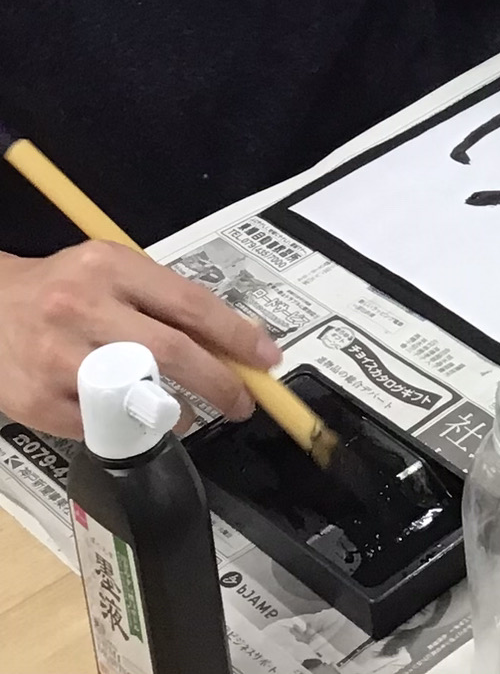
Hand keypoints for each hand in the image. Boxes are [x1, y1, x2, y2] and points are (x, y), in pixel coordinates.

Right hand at [0, 241, 282, 437]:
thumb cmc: (64, 289)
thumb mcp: (114, 273)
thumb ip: (167, 302)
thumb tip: (233, 342)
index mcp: (111, 267)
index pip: (190, 305)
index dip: (236, 336)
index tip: (267, 359)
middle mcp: (82, 308)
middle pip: (171, 352)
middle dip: (220, 382)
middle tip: (243, 402)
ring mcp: (57, 357)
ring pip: (138, 395)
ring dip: (176, 413)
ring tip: (185, 415)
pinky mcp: (37, 400)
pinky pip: (101, 425)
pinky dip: (129, 428)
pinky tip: (134, 419)